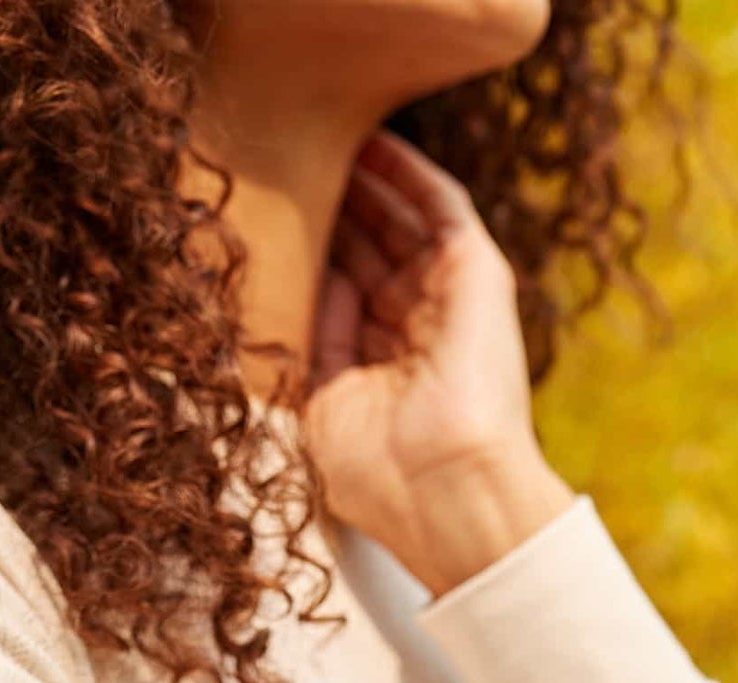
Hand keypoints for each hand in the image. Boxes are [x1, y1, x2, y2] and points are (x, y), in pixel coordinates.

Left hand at [306, 127, 574, 598]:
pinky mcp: (478, 274)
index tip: (259, 222)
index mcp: (380, 375)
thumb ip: (301, 353)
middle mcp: (417, 335)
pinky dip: (409, 173)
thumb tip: (275, 299)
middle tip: (281, 162)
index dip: (306, 258)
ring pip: (402, 223)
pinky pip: (442, 205)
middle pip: (370, 253)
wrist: (445, 490)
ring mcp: (449, 303)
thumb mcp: (317, 413)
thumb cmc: (378, 477)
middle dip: (331, 209)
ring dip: (366, 182)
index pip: (342, 298)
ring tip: (318, 136)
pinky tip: (373, 142)